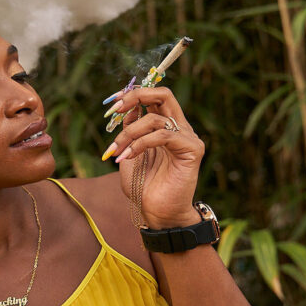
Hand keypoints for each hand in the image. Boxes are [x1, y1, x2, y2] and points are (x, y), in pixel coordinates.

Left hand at [103, 86, 204, 227]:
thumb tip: (127, 108)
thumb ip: (130, 129)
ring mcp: (188, 137)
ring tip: (117, 151)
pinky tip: (128, 157)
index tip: (113, 102)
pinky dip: (141, 144)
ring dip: (129, 133)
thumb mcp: (129, 152)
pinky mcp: (192, 149)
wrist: (157, 212)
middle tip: (116, 108)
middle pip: (164, 94)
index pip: (155, 97)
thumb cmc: (143, 186)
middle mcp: (180, 128)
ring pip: (156, 118)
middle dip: (136, 96)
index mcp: (166, 126)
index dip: (133, 94)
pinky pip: (163, 135)